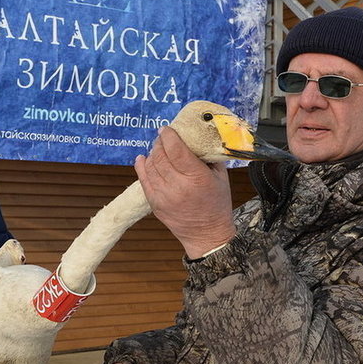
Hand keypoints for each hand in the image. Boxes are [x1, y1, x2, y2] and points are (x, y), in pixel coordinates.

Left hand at [135, 126, 235, 257]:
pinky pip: (144, 180)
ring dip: (153, 154)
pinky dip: (142, 167)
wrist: (207, 234)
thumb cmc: (217, 204)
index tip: (166, 129)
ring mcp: (164, 196)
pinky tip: (143, 159)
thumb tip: (197, 138)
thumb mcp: (220, 177)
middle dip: (160, 143)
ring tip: (158, 149)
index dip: (169, 136)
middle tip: (163, 138)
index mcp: (196, 178)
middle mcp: (178, 186)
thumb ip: (209, 156)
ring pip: (151, 166)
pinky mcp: (155, 204)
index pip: (176, 150)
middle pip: (161, 156)